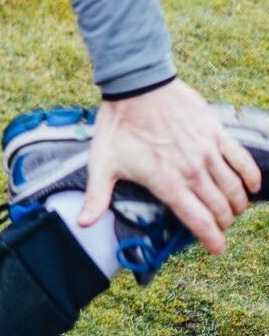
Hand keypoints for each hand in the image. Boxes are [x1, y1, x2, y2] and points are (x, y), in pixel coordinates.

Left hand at [83, 78, 261, 253]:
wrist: (137, 86)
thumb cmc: (118, 125)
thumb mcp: (102, 163)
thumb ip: (96, 196)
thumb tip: (82, 223)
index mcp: (166, 182)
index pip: (197, 221)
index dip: (211, 240)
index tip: (216, 250)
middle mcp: (191, 171)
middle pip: (219, 208)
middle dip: (223, 224)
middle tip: (219, 226)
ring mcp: (207, 152)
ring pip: (234, 189)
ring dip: (237, 205)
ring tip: (233, 210)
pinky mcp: (216, 134)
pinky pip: (242, 160)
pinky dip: (251, 177)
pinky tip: (252, 187)